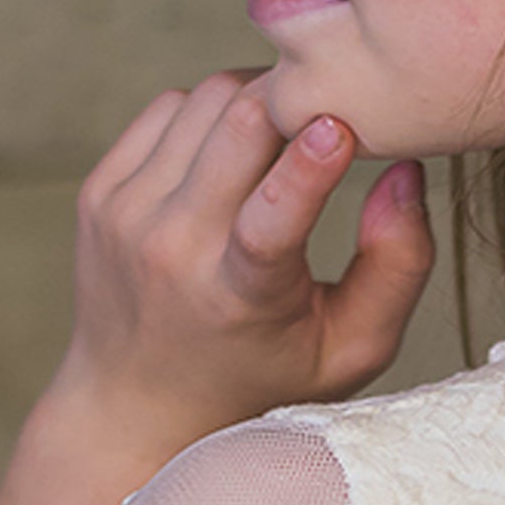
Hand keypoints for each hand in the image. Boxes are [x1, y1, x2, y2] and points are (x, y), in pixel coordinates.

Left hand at [44, 69, 435, 452]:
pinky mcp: (100, 191)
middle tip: (328, 109)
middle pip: (238, 126)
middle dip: (294, 100)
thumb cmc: (260, 378)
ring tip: (284, 131)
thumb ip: (396, 267)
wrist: (134, 405)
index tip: (340, 126)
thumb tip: (405, 171)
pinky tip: (231, 145)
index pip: (268, 221)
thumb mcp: (349, 349)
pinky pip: (168, 107)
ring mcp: (126, 215)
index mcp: (238, 298)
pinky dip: (210, 110)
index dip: (306, 168)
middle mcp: (172, 251)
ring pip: (206, 100)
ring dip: (256, 99)